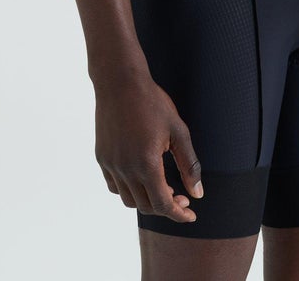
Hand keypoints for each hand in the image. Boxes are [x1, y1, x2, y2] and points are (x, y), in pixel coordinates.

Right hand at [93, 73, 204, 221]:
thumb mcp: (179, 132)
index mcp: (146, 164)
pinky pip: (114, 186)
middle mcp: (125, 169)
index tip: (190, 216)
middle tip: (182, 196)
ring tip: (162, 187)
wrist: (119, 82)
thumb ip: (189, 165)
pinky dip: (129, 190)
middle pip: (146, 206)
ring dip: (147, 200)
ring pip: (128, 199)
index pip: (163, 205)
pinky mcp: (102, 158)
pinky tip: (142, 178)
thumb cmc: (152, 103)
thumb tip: (197, 194)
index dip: (179, 214)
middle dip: (166, 207)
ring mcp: (110, 164)